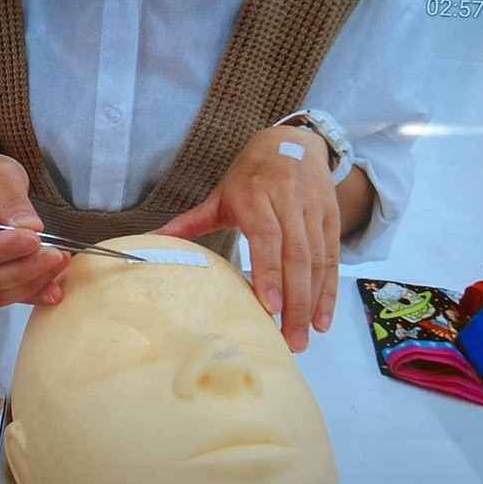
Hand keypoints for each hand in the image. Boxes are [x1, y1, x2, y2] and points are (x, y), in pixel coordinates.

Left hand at [158, 126, 343, 351]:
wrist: (294, 142)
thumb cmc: (252, 175)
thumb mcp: (221, 195)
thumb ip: (190, 223)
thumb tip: (150, 242)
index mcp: (256, 197)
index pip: (267, 238)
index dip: (270, 272)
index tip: (268, 306)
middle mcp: (289, 203)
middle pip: (296, 257)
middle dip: (295, 302)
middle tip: (289, 342)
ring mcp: (314, 211)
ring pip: (318, 261)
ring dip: (313, 302)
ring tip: (304, 338)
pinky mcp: (331, 219)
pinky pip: (332, 258)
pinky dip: (329, 291)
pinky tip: (322, 320)